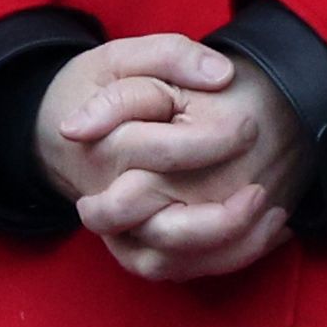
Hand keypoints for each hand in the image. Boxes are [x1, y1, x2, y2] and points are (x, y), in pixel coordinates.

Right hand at [34, 34, 305, 283]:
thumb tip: (221, 74)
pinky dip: (224, 259)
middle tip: (261, 189)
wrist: (54, 132)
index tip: (250, 127)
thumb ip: (171, 55)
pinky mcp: (132, 247)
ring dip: (227, 247)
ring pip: (170, 262)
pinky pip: (176, 270)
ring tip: (271, 211)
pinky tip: (265, 230)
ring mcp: (118, 230)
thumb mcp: (124, 57)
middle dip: (222, 219)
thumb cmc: (97, 88)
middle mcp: (108, 198)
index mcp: (106, 147)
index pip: (164, 154)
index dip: (214, 141)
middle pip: (165, 230)